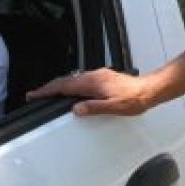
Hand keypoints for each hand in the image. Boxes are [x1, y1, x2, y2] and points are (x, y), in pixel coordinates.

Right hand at [26, 68, 155, 116]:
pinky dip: (71, 85)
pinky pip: (81, 79)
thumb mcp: (113, 108)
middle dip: (49, 88)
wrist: (149, 90)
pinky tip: (72, 91)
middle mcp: (93, 76)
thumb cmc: (134, 99)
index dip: (47, 90)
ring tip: (50, 93)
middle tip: (37, 94)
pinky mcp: (103, 77)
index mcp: (92, 83)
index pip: (64, 86)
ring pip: (73, 79)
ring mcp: (98, 75)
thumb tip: (76, 110)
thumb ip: (93, 108)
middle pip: (66, 81)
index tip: (35, 94)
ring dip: (60, 86)